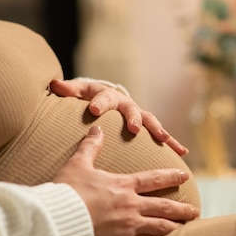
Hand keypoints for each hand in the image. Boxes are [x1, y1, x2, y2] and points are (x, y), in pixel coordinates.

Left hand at [49, 78, 188, 155]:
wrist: (105, 98)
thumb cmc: (88, 97)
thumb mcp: (77, 91)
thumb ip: (68, 90)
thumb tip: (54, 83)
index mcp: (108, 96)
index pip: (103, 98)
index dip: (98, 103)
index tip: (93, 111)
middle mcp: (127, 104)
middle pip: (132, 110)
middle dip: (133, 118)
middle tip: (132, 128)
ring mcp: (139, 115)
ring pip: (150, 122)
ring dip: (158, 131)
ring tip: (163, 139)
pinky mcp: (146, 126)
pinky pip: (160, 135)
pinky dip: (171, 142)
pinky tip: (182, 152)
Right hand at [53, 126, 199, 235]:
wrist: (58, 219)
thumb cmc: (67, 191)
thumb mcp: (78, 165)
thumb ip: (90, 147)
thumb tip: (97, 129)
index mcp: (123, 185)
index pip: (154, 179)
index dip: (171, 175)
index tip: (185, 175)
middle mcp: (131, 205)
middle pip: (165, 206)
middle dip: (183, 209)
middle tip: (195, 210)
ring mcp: (129, 226)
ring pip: (162, 228)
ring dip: (177, 228)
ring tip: (188, 231)